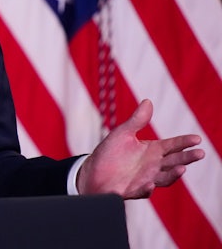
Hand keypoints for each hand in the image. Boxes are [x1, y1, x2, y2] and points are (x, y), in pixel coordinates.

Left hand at [77, 99, 204, 198]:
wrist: (93, 172)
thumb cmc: (110, 152)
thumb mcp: (123, 133)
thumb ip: (137, 120)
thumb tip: (148, 101)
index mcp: (152, 150)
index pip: (172, 145)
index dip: (184, 142)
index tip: (197, 139)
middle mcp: (153, 166)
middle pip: (174, 161)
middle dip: (187, 157)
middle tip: (199, 153)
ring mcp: (146, 179)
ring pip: (164, 178)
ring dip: (173, 174)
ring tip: (181, 168)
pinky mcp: (133, 191)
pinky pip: (142, 191)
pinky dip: (147, 189)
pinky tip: (150, 185)